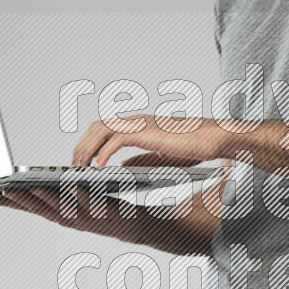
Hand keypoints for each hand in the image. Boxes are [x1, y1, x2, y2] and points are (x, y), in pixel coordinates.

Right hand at [0, 183, 139, 238]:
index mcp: (56, 215)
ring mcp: (83, 216)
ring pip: (59, 206)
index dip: (5, 203)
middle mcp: (66, 219)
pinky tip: (70, 184)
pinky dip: (78, 193)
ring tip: (27, 187)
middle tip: (0, 190)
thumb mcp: (71, 205)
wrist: (131, 226)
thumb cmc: (98, 210)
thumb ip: (54, 196)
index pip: (26, 208)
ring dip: (42, 197)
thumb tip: (33, 182)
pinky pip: (88, 201)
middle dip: (18, 200)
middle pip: (38, 209)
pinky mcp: (101, 211)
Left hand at [71, 114, 234, 167]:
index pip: (105, 128)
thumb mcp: (161, 157)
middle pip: (97, 126)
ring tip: (80, 166)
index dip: (89, 143)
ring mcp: (140, 124)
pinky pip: (116, 139)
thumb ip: (139, 160)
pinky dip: (104, 152)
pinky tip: (99, 166)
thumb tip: (119, 166)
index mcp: (140, 126)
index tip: (81, 159)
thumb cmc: (195, 146)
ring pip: (101, 129)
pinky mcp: (146, 132)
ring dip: (87, 147)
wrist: (214, 138)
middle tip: (73, 165)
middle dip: (81, 145)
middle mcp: (136, 121)